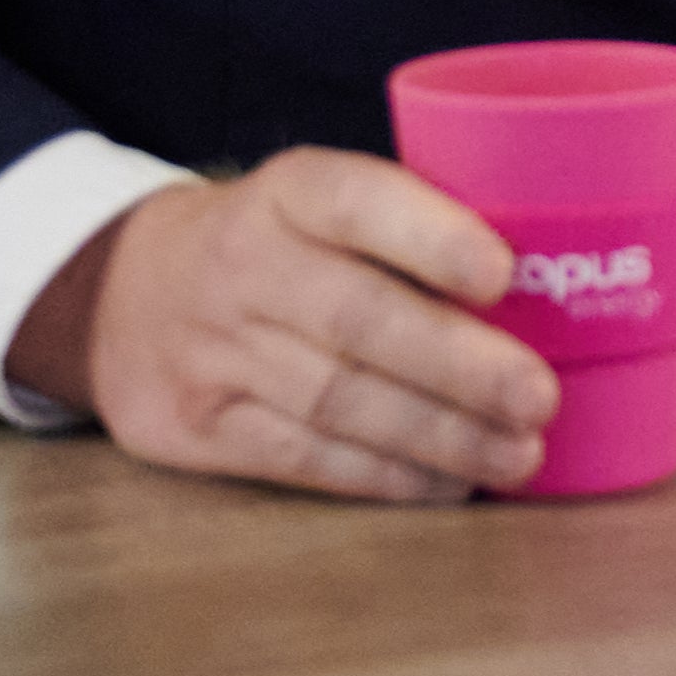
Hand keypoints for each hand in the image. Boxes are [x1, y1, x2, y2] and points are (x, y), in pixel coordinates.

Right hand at [10, 148, 556, 502]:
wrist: (119, 292)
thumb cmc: (276, 241)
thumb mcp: (318, 198)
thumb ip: (408, 223)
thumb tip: (556, 277)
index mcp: (289, 191)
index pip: (358, 202)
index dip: (432, 236)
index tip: (505, 275)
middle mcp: (244, 266)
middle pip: (357, 321)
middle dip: (458, 365)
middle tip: (540, 396)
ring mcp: (214, 352)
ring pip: (337, 401)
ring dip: (438, 436)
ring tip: (519, 454)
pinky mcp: (196, 428)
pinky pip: (302, 458)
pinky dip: (383, 477)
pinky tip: (448, 483)